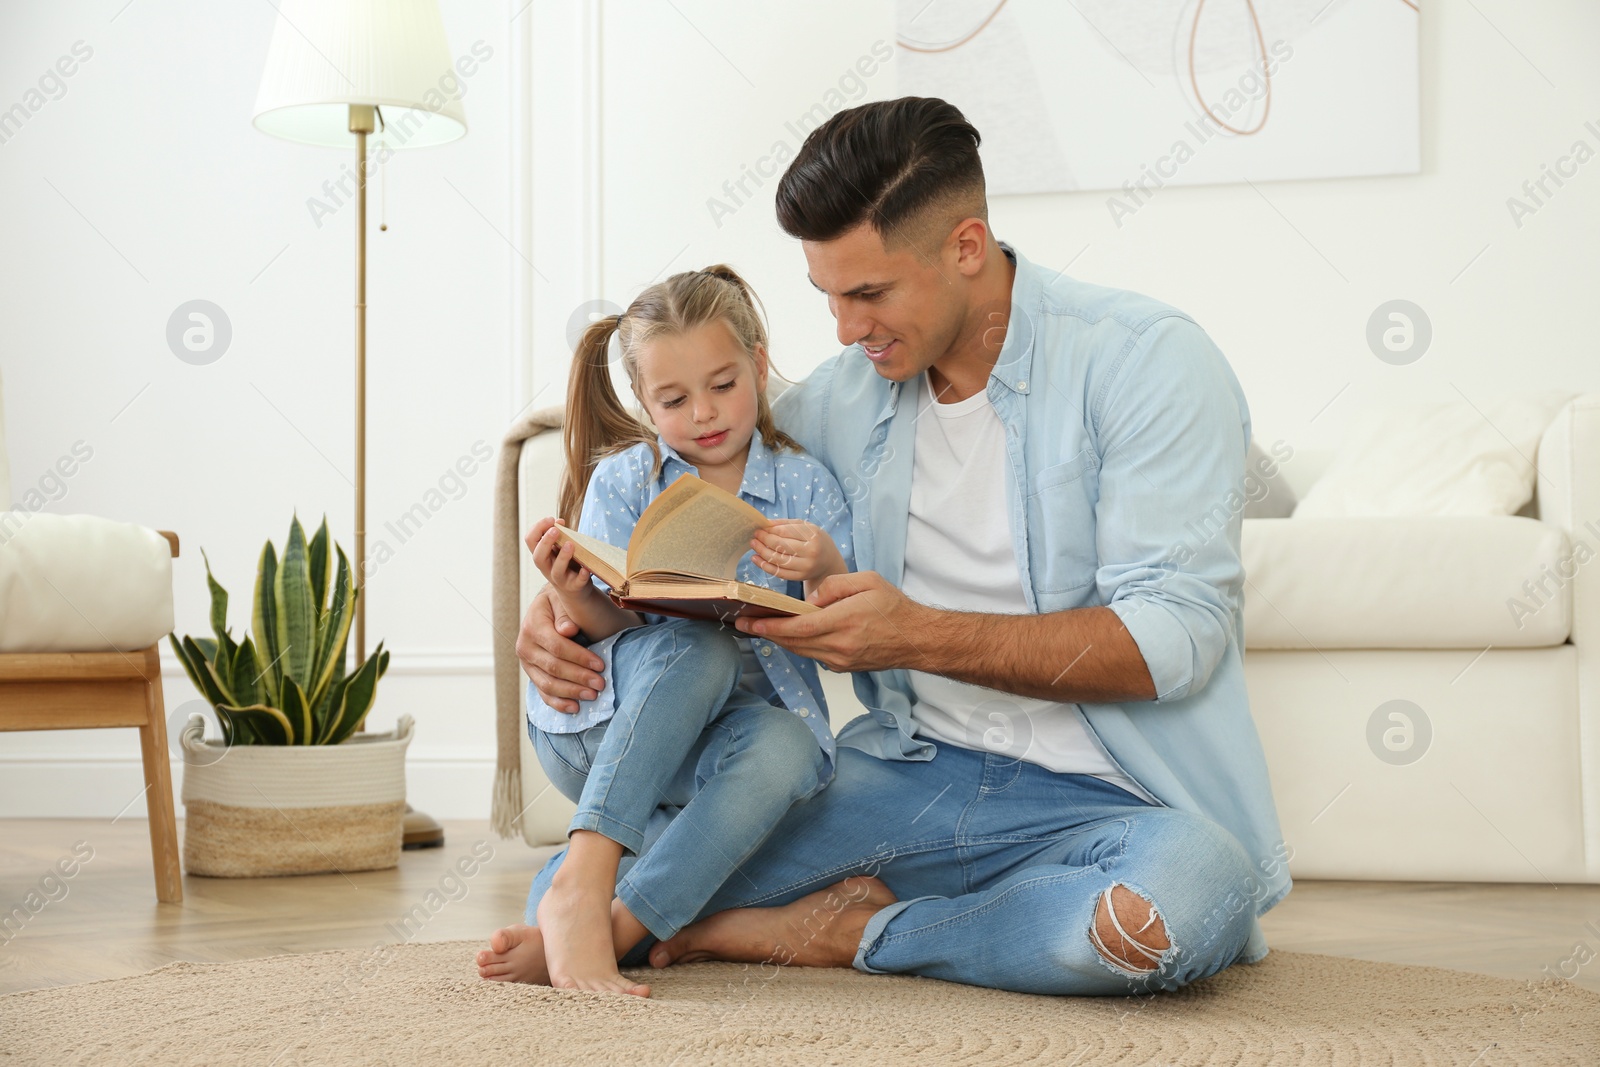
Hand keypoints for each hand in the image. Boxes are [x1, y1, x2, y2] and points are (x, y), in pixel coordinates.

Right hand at [517, 527, 604, 713]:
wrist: (550, 606)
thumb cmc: (562, 600)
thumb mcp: (564, 598)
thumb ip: (566, 613)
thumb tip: (567, 630)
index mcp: (533, 625)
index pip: (557, 646)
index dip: (579, 658)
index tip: (601, 665)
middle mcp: (525, 646)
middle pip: (553, 668)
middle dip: (579, 678)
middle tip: (601, 684)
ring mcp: (527, 663)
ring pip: (547, 684)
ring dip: (571, 692)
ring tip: (593, 695)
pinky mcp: (533, 674)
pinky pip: (543, 693)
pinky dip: (558, 703)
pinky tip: (574, 708)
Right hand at [528, 517, 599, 601]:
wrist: (574, 591)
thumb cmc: (567, 564)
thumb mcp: (559, 549)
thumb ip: (559, 536)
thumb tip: (559, 522)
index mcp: (542, 556)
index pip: (531, 541)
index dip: (537, 528)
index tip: (550, 519)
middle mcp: (547, 568)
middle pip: (538, 557)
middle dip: (545, 542)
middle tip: (555, 529)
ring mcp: (560, 579)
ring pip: (556, 570)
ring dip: (563, 557)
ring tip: (570, 544)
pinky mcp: (575, 586)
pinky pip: (577, 582)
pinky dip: (581, 575)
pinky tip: (586, 569)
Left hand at [734, 571, 932, 672]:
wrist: (916, 639)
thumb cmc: (894, 607)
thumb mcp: (868, 581)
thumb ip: (836, 585)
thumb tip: (810, 599)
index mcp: (845, 621)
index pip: (798, 627)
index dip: (770, 626)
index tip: (749, 622)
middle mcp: (840, 645)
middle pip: (794, 642)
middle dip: (766, 633)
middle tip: (743, 623)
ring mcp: (841, 660)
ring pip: (801, 651)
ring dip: (779, 640)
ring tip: (759, 627)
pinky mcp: (843, 666)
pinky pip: (813, 655)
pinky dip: (798, 645)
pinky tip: (788, 634)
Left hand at [750, 521, 844, 582]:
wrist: (828, 561)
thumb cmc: (814, 540)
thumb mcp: (806, 527)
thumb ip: (786, 524)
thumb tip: (765, 523)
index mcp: (813, 536)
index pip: (786, 531)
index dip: (770, 530)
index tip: (759, 527)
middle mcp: (811, 552)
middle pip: (781, 545)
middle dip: (764, 539)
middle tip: (754, 535)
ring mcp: (806, 566)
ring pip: (778, 560)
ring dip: (762, 552)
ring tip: (753, 544)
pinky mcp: (800, 577)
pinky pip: (778, 572)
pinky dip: (765, 565)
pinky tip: (756, 558)